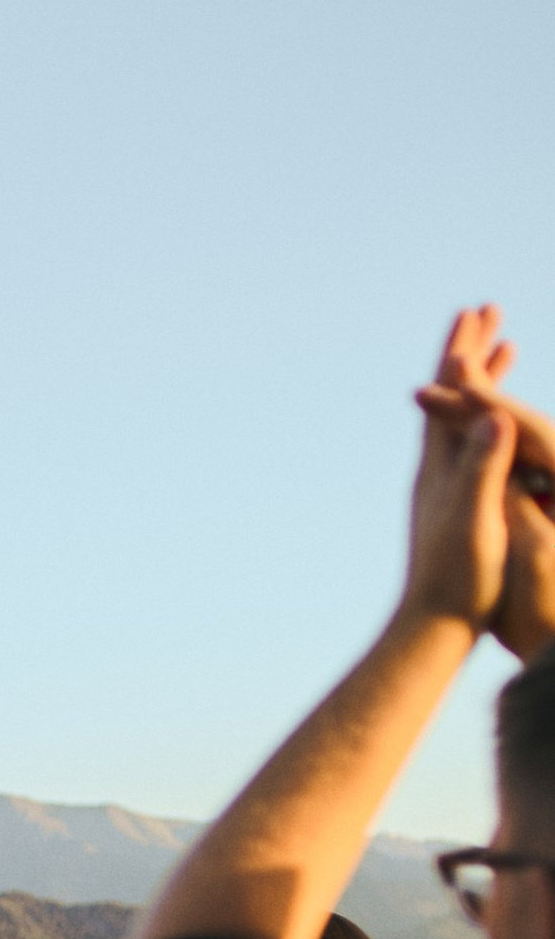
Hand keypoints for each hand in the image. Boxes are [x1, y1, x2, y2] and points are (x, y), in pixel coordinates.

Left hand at [418, 303, 554, 649]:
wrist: (434, 627)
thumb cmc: (459, 579)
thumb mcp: (478, 518)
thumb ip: (484, 466)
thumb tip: (493, 416)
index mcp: (440, 466)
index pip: (450, 393)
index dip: (464, 351)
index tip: (476, 311)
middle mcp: (436, 469)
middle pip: (453, 395)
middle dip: (472, 353)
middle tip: (487, 313)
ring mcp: (446, 487)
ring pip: (466, 419)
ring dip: (485, 383)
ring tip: (503, 351)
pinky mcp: (459, 507)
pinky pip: (476, 448)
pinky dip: (492, 423)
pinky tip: (502, 427)